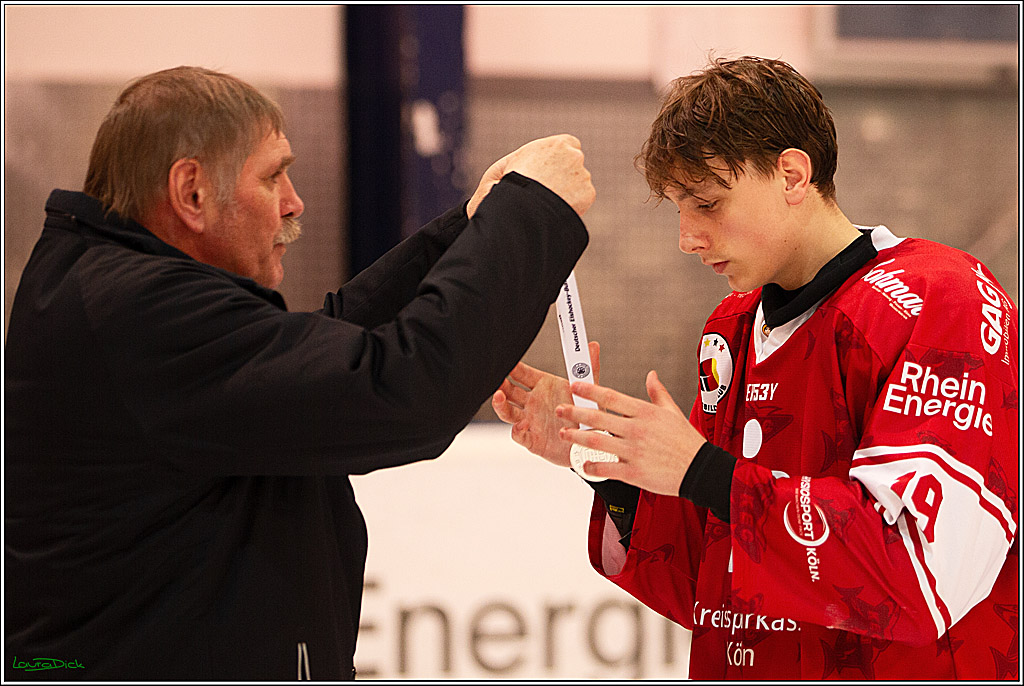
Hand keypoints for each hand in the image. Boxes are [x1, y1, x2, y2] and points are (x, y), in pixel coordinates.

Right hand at [467, 134, 595, 217]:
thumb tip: (502, 180)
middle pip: (573, 164)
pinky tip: (555, 211)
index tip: (548, 171)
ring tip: (548, 204)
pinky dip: (572, 205)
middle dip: (563, 175)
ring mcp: (582, 175)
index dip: (557, 158)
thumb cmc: (506, 190)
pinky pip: (581, 199)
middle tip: (546, 190)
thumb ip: (509, 167)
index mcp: (555, 144)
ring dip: (567, 191)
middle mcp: (573, 155)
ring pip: (578, 183)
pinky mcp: (588, 193)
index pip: (567, 144)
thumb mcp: (498, 172)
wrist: (524, 209)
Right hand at [492, 341, 599, 466]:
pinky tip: (521, 425)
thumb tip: (593, 346)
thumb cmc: (586, 416)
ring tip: (499, 396)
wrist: (591, 444)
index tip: (507, 359)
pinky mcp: (532, 440)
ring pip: (508, 411)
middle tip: (496, 379)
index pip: (522, 374)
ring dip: (500, 404)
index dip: (513, 367)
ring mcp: (531, 421)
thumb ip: (590, 369)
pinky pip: (518, 435)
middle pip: (509, 391)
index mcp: (544, 387)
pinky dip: (516, 430)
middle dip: (500, 385)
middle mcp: (534, 403)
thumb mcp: (590, 392)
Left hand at [554, 370, 705, 495]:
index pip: (611, 396)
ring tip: (564, 433)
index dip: (590, 390)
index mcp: (645, 412)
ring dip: (577, 437)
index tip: (575, 386)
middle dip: (575, 412)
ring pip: (597, 441)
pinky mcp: (634, 472)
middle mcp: (637, 429)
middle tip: (560, 409)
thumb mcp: (673, 412)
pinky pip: (607, 468)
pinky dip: (592, 466)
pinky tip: (583, 464)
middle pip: (599, 417)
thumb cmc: (687, 442)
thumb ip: (658, 393)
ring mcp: (634, 451)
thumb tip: (651, 375)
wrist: (700, 470)